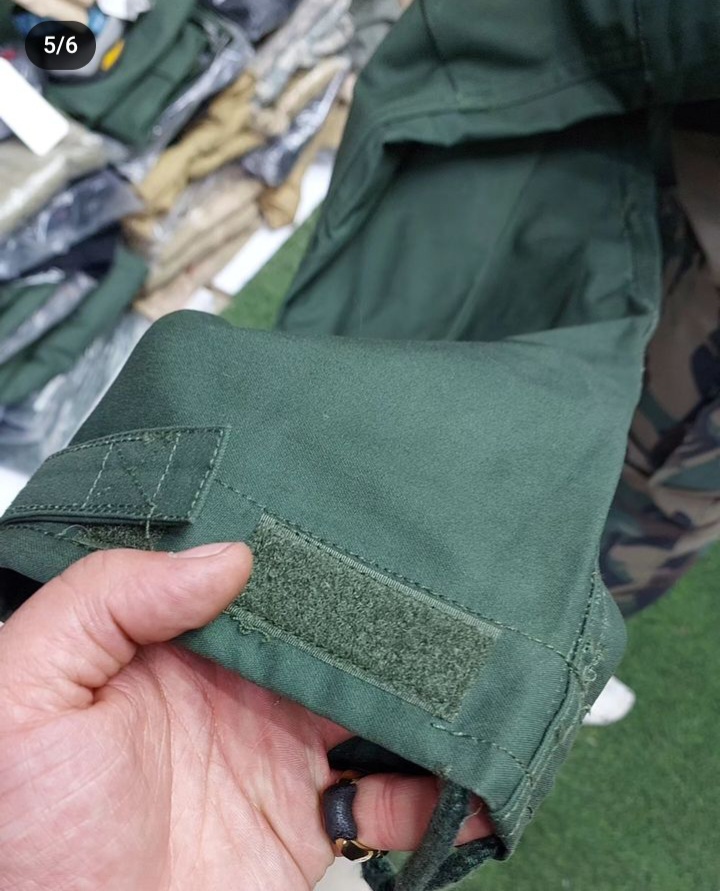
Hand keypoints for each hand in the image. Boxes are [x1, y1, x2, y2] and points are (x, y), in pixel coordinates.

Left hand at [0, 544, 491, 890]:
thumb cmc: (26, 830)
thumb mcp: (31, 688)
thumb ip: (110, 599)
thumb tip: (229, 556)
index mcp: (182, 643)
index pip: (262, 576)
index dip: (312, 552)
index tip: (367, 526)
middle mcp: (243, 685)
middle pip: (334, 631)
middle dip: (389, 614)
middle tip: (447, 596)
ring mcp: (285, 749)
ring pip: (377, 700)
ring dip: (425, 692)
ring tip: (474, 679)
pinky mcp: (315, 818)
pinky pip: (395, 795)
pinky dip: (438, 789)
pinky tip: (456, 785)